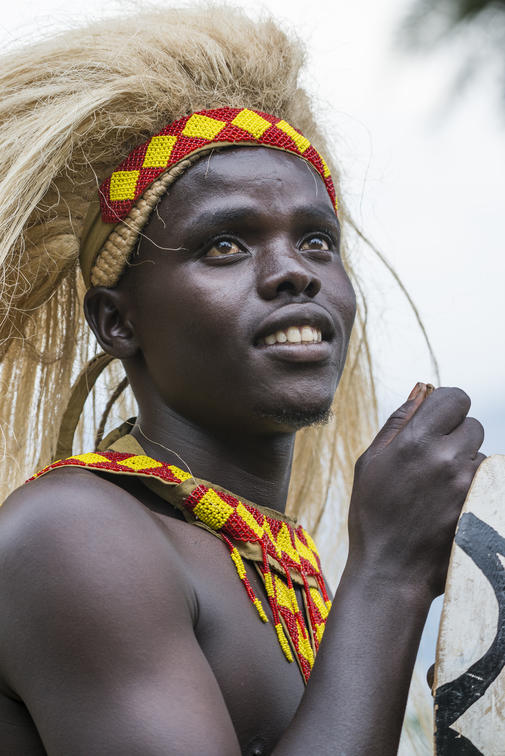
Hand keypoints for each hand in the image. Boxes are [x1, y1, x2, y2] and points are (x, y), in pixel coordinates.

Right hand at [347, 384, 485, 599]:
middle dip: (455, 436)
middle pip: (473, 425)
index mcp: (416, 441)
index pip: (455, 397)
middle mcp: (446, 457)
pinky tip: (448, 505)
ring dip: (464, 464)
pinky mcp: (481, 506)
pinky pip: (486, 481)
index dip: (447, 406)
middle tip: (432, 460)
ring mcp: (467, 484)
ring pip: (480, 455)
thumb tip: (421, 392)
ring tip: (437, 489)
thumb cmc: (373, 514)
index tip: (438, 420)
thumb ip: (398, 423)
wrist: (391, 569)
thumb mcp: (370, 462)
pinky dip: (472, 487)